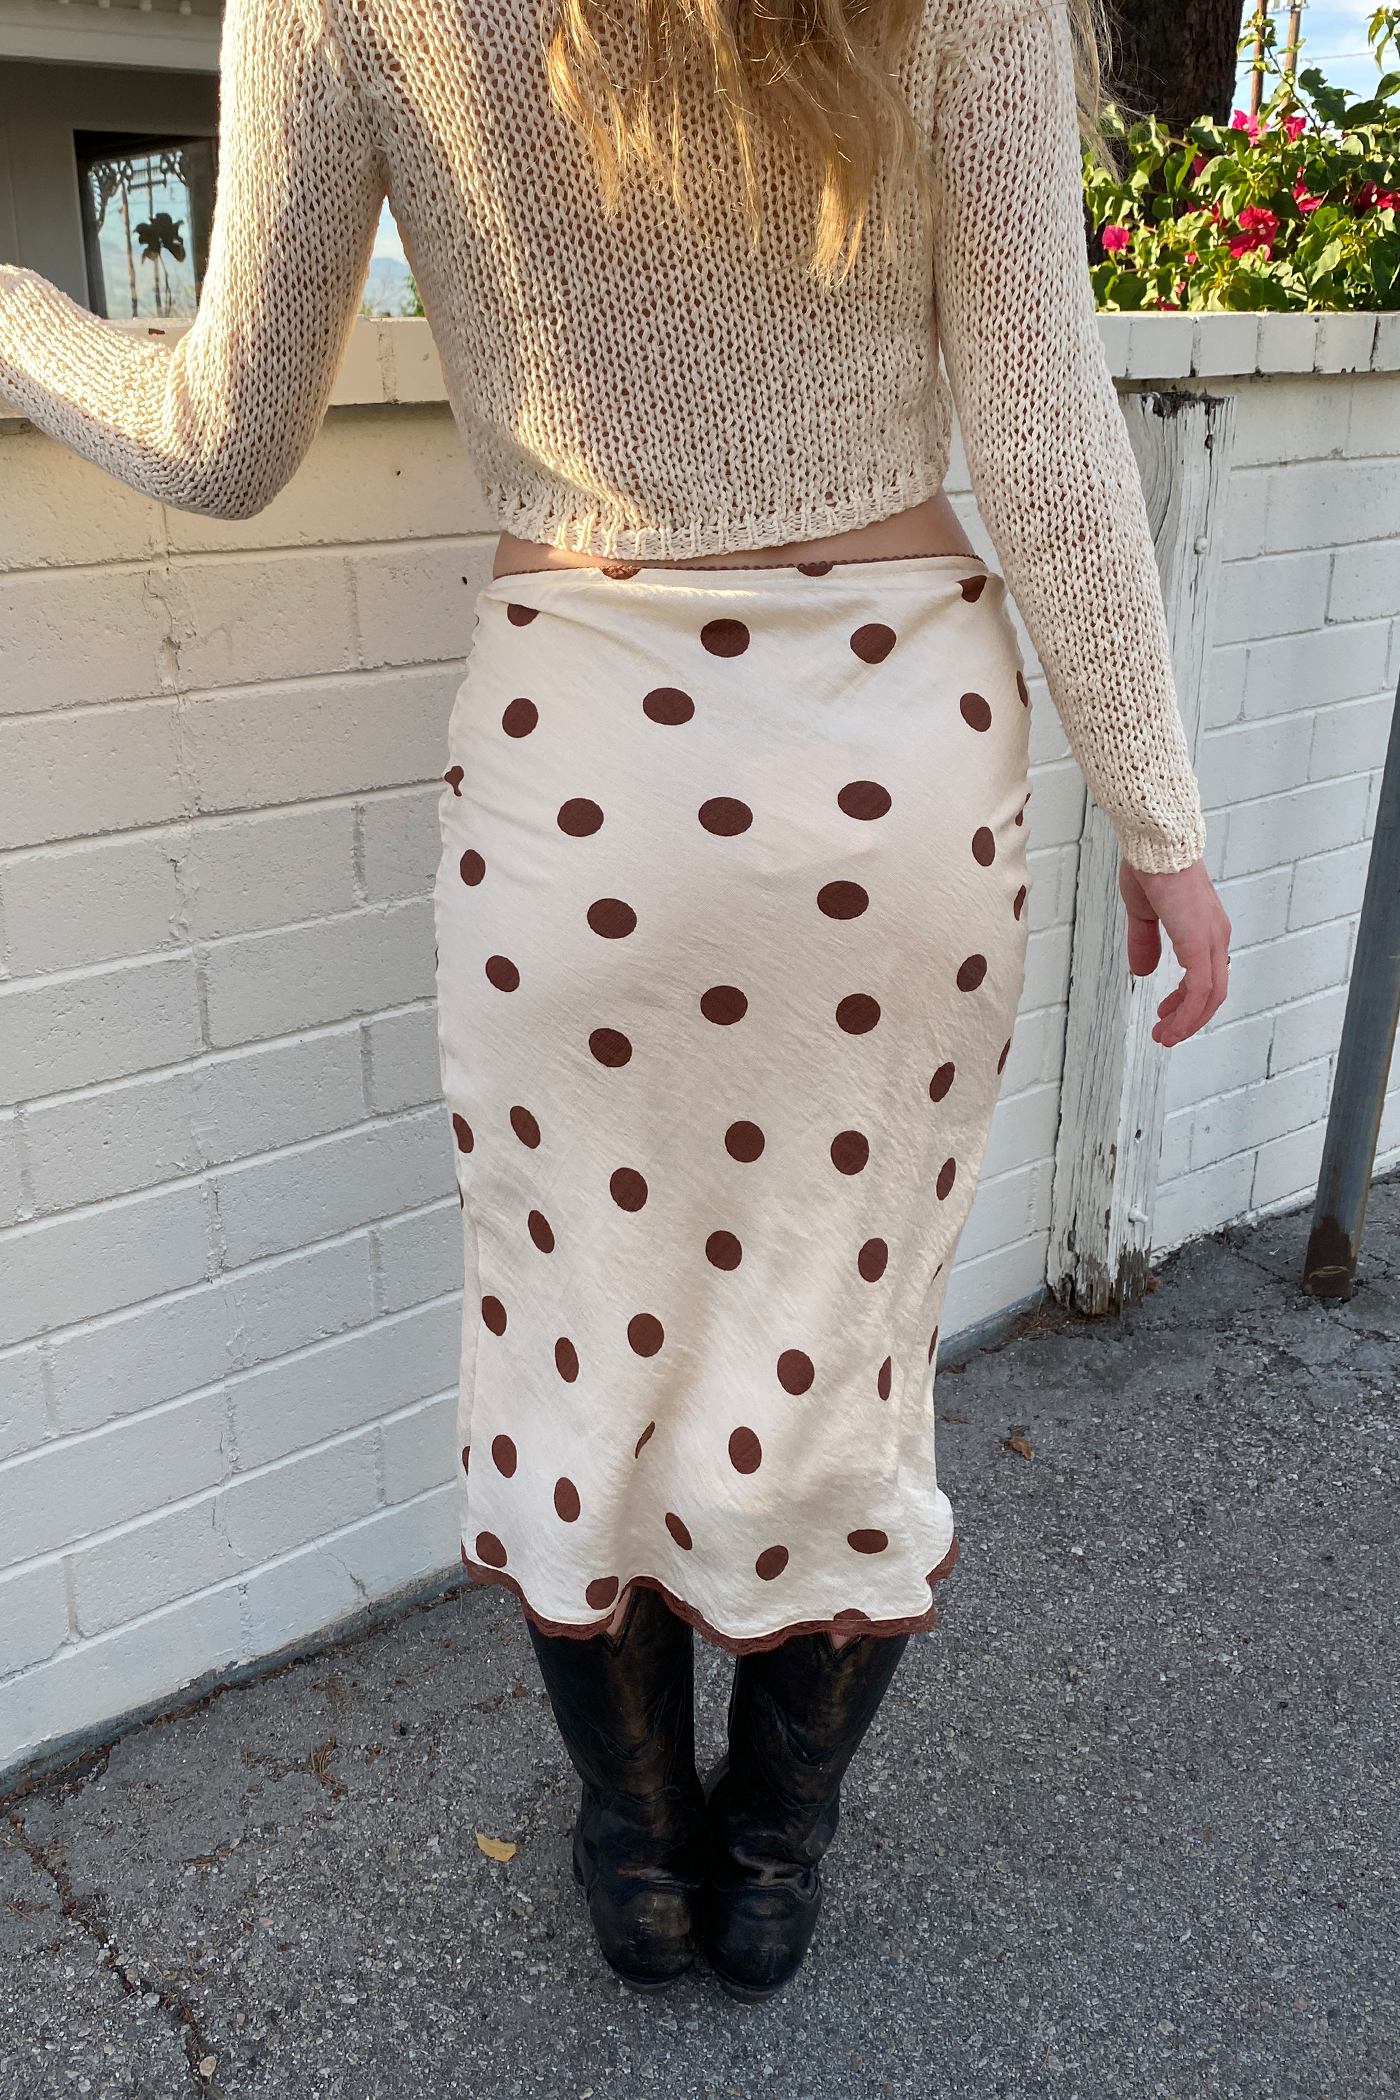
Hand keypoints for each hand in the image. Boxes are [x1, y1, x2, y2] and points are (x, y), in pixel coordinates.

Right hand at [1118, 856, 1230, 1047]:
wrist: (1156, 843)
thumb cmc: (1151, 866)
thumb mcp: (1144, 913)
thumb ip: (1145, 943)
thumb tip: (1143, 971)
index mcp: (1204, 928)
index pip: (1207, 975)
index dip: (1188, 1001)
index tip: (1168, 1015)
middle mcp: (1214, 935)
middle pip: (1214, 991)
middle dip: (1190, 1018)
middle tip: (1167, 1035)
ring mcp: (1210, 939)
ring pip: (1210, 995)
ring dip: (1187, 1021)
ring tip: (1166, 1036)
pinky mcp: (1198, 942)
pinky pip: (1200, 988)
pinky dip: (1187, 1012)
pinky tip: (1171, 1024)